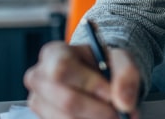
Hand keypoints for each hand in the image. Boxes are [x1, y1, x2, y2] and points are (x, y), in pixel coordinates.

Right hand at [24, 41, 139, 118]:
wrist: (98, 77)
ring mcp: (38, 102)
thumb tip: (125, 103)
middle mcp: (39, 77)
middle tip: (120, 113)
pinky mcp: (44, 118)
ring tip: (114, 115)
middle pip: (67, 100)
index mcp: (53, 53)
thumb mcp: (120, 59)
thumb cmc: (104, 64)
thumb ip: (126, 73)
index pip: (62, 69)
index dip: (90, 84)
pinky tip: (99, 118)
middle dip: (99, 111)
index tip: (112, 94)